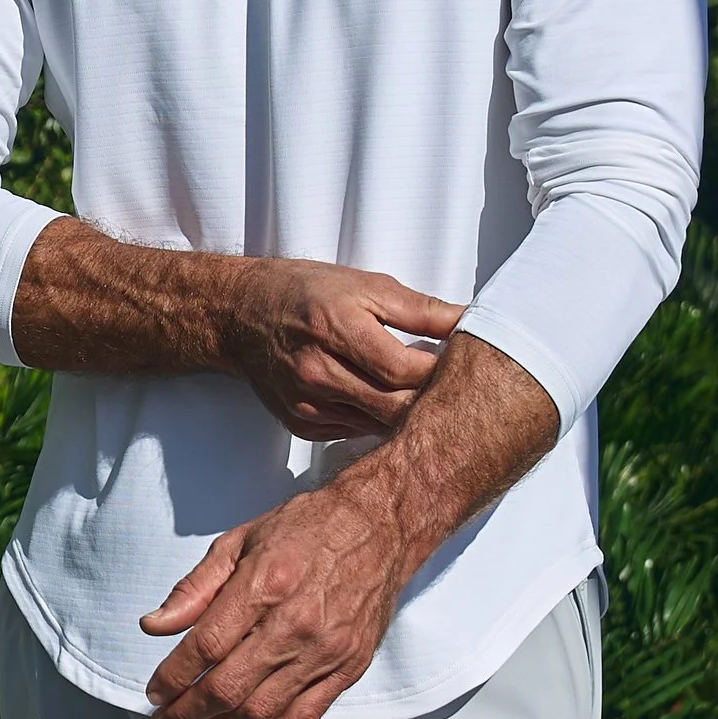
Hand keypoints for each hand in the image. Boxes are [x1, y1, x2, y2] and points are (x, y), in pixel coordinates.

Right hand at [11, 224, 457, 436]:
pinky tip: (402, 414)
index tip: (477, 373)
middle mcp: (321, 374)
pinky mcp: (304, 424)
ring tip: (445, 411)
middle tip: (472, 402)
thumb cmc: (307, 291)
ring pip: (380, 428)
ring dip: (413, 422)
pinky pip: (357, 433)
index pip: (408, 371)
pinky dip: (382, 425)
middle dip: (436, 409)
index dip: (446, 378)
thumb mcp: (365, 285)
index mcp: (339, 331)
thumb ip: (420, 311)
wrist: (240, 315)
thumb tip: (472, 321)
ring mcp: (310, 405)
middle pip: (397, 409)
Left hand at [141, 469, 417, 718]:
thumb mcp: (240, 541)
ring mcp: (325, 650)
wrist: (380, 526)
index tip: (155, 692)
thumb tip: (154, 626)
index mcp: (265, 584)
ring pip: (262, 709)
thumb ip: (195, 587)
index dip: (173, 677)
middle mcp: (296, 623)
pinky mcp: (349, 667)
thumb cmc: (305, 529)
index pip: (205, 647)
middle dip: (187, 713)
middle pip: (228, 687)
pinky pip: (305, 717)